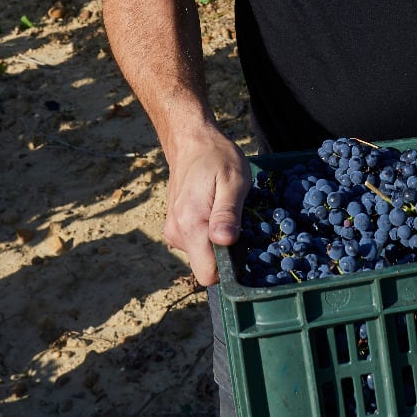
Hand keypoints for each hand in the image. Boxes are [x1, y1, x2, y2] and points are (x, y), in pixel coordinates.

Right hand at [161, 126, 250, 285]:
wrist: (191, 142)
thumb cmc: (217, 158)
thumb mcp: (233, 180)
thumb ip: (228, 213)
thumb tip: (225, 242)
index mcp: (191, 225)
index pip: (207, 274)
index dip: (229, 267)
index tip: (243, 245)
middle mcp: (176, 233)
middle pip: (207, 265)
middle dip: (226, 253)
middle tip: (237, 221)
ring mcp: (173, 231)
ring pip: (202, 255)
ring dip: (217, 241)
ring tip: (226, 211)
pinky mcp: (174, 227)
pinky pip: (196, 244)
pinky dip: (208, 234)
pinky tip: (214, 211)